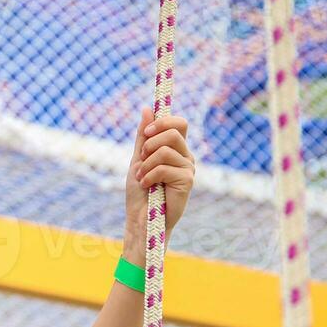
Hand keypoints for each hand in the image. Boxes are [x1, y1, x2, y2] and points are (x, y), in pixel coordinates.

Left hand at [125, 107, 193, 242]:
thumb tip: (146, 108)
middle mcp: (185, 156)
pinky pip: (165, 167)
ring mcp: (188, 168)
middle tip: (141, 159)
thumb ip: (143, 136)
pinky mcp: (187, 181)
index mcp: (176, 149)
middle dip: (150, 143)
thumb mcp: (138, 158)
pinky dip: (149, 176)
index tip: (145, 133)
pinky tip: (147, 185)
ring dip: (146, 164)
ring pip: (166, 150)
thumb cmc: (140, 191)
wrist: (141, 217)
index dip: (162, 122)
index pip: (179, 123)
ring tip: (141, 177)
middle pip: (174, 132)